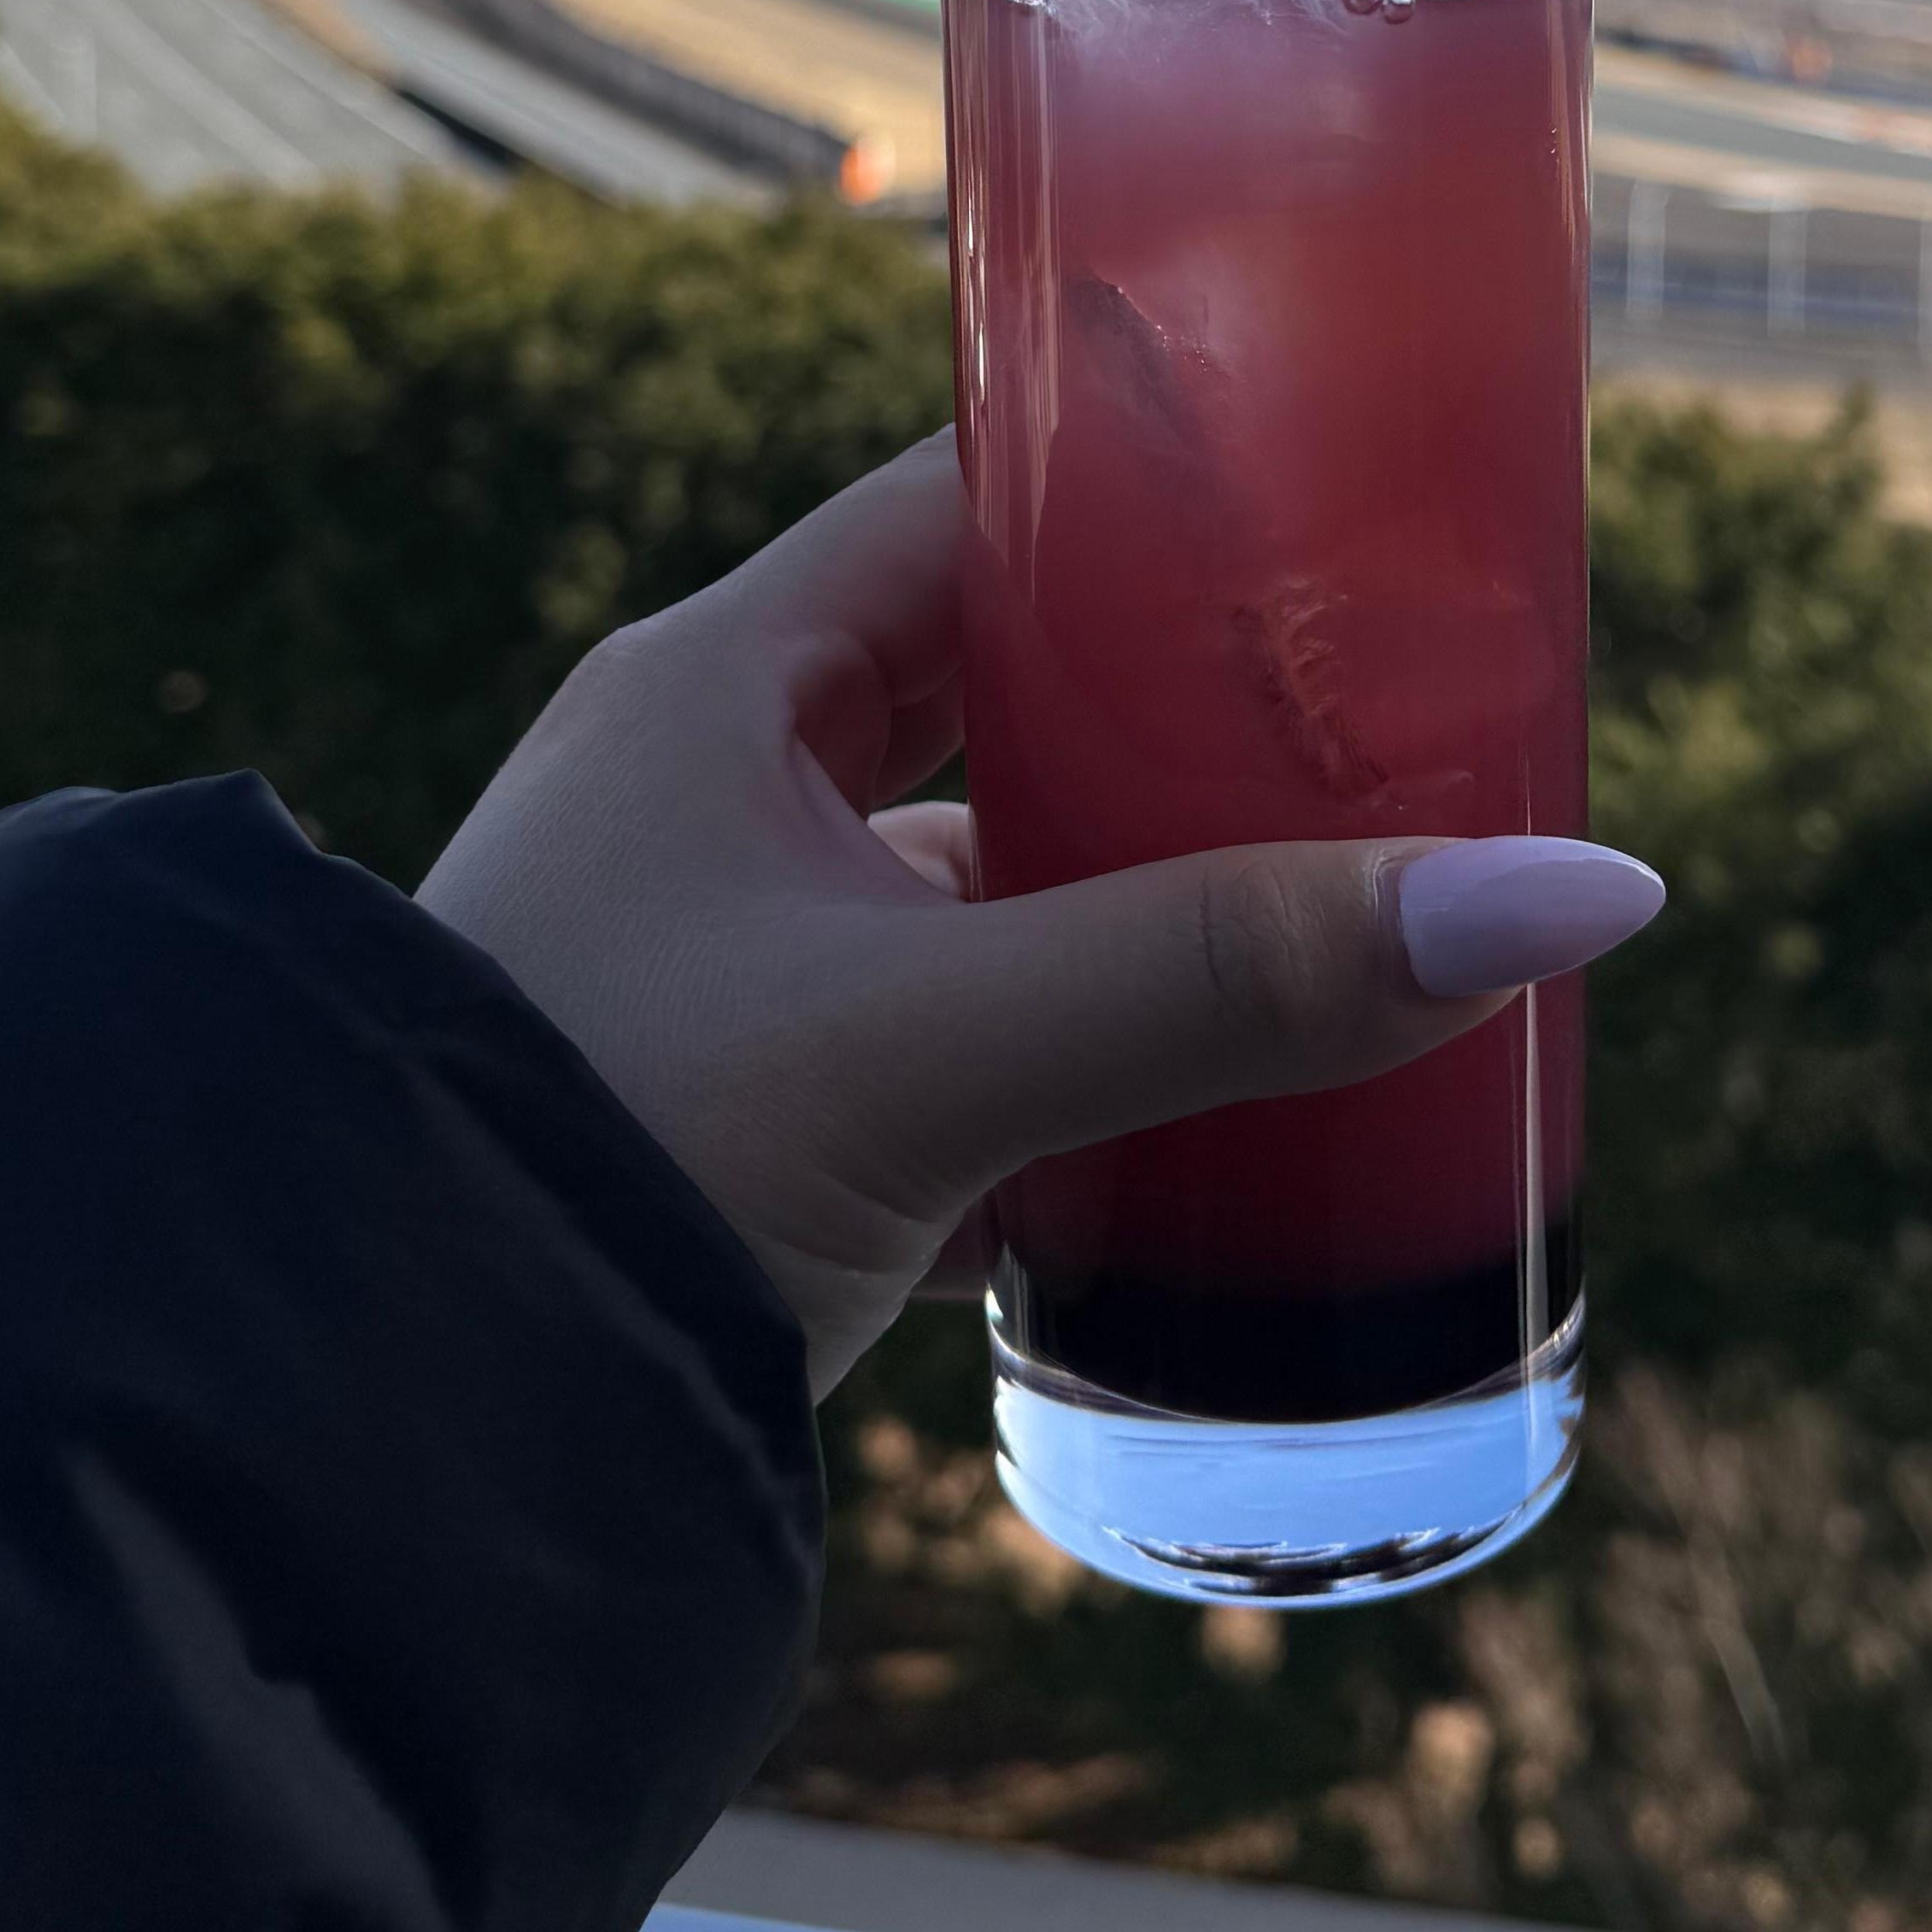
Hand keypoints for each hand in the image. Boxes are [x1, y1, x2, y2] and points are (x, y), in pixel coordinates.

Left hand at [414, 433, 1662, 1392]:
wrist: (362, 1439)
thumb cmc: (611, 1154)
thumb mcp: (945, 1044)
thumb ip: (1237, 973)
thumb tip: (1569, 893)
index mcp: (717, 685)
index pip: (969, 502)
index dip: (1152, 492)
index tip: (1340, 509)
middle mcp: (707, 789)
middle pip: (1000, 695)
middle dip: (1185, 727)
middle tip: (1391, 741)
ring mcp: (717, 955)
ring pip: (984, 883)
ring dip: (1139, 909)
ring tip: (1344, 921)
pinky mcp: (741, 1111)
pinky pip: (950, 1037)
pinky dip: (1075, 1062)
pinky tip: (1210, 1118)